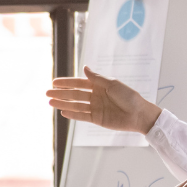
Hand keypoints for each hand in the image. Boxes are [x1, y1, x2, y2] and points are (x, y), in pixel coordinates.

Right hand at [47, 67, 161, 133]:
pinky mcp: (96, 119)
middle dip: (61, 93)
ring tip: (50, 102)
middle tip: (47, 93)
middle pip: (74, 94)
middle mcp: (95, 96)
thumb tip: (84, 68)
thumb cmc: (129, 96)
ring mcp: (95, 108)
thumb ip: (97, 78)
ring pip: (75, 105)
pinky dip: (72, 114)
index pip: (79, 83)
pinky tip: (63, 112)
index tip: (54, 82)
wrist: (138, 114)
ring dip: (63, 103)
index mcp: (99, 86)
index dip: (66, 83)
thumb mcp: (113, 84)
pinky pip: (81, 116)